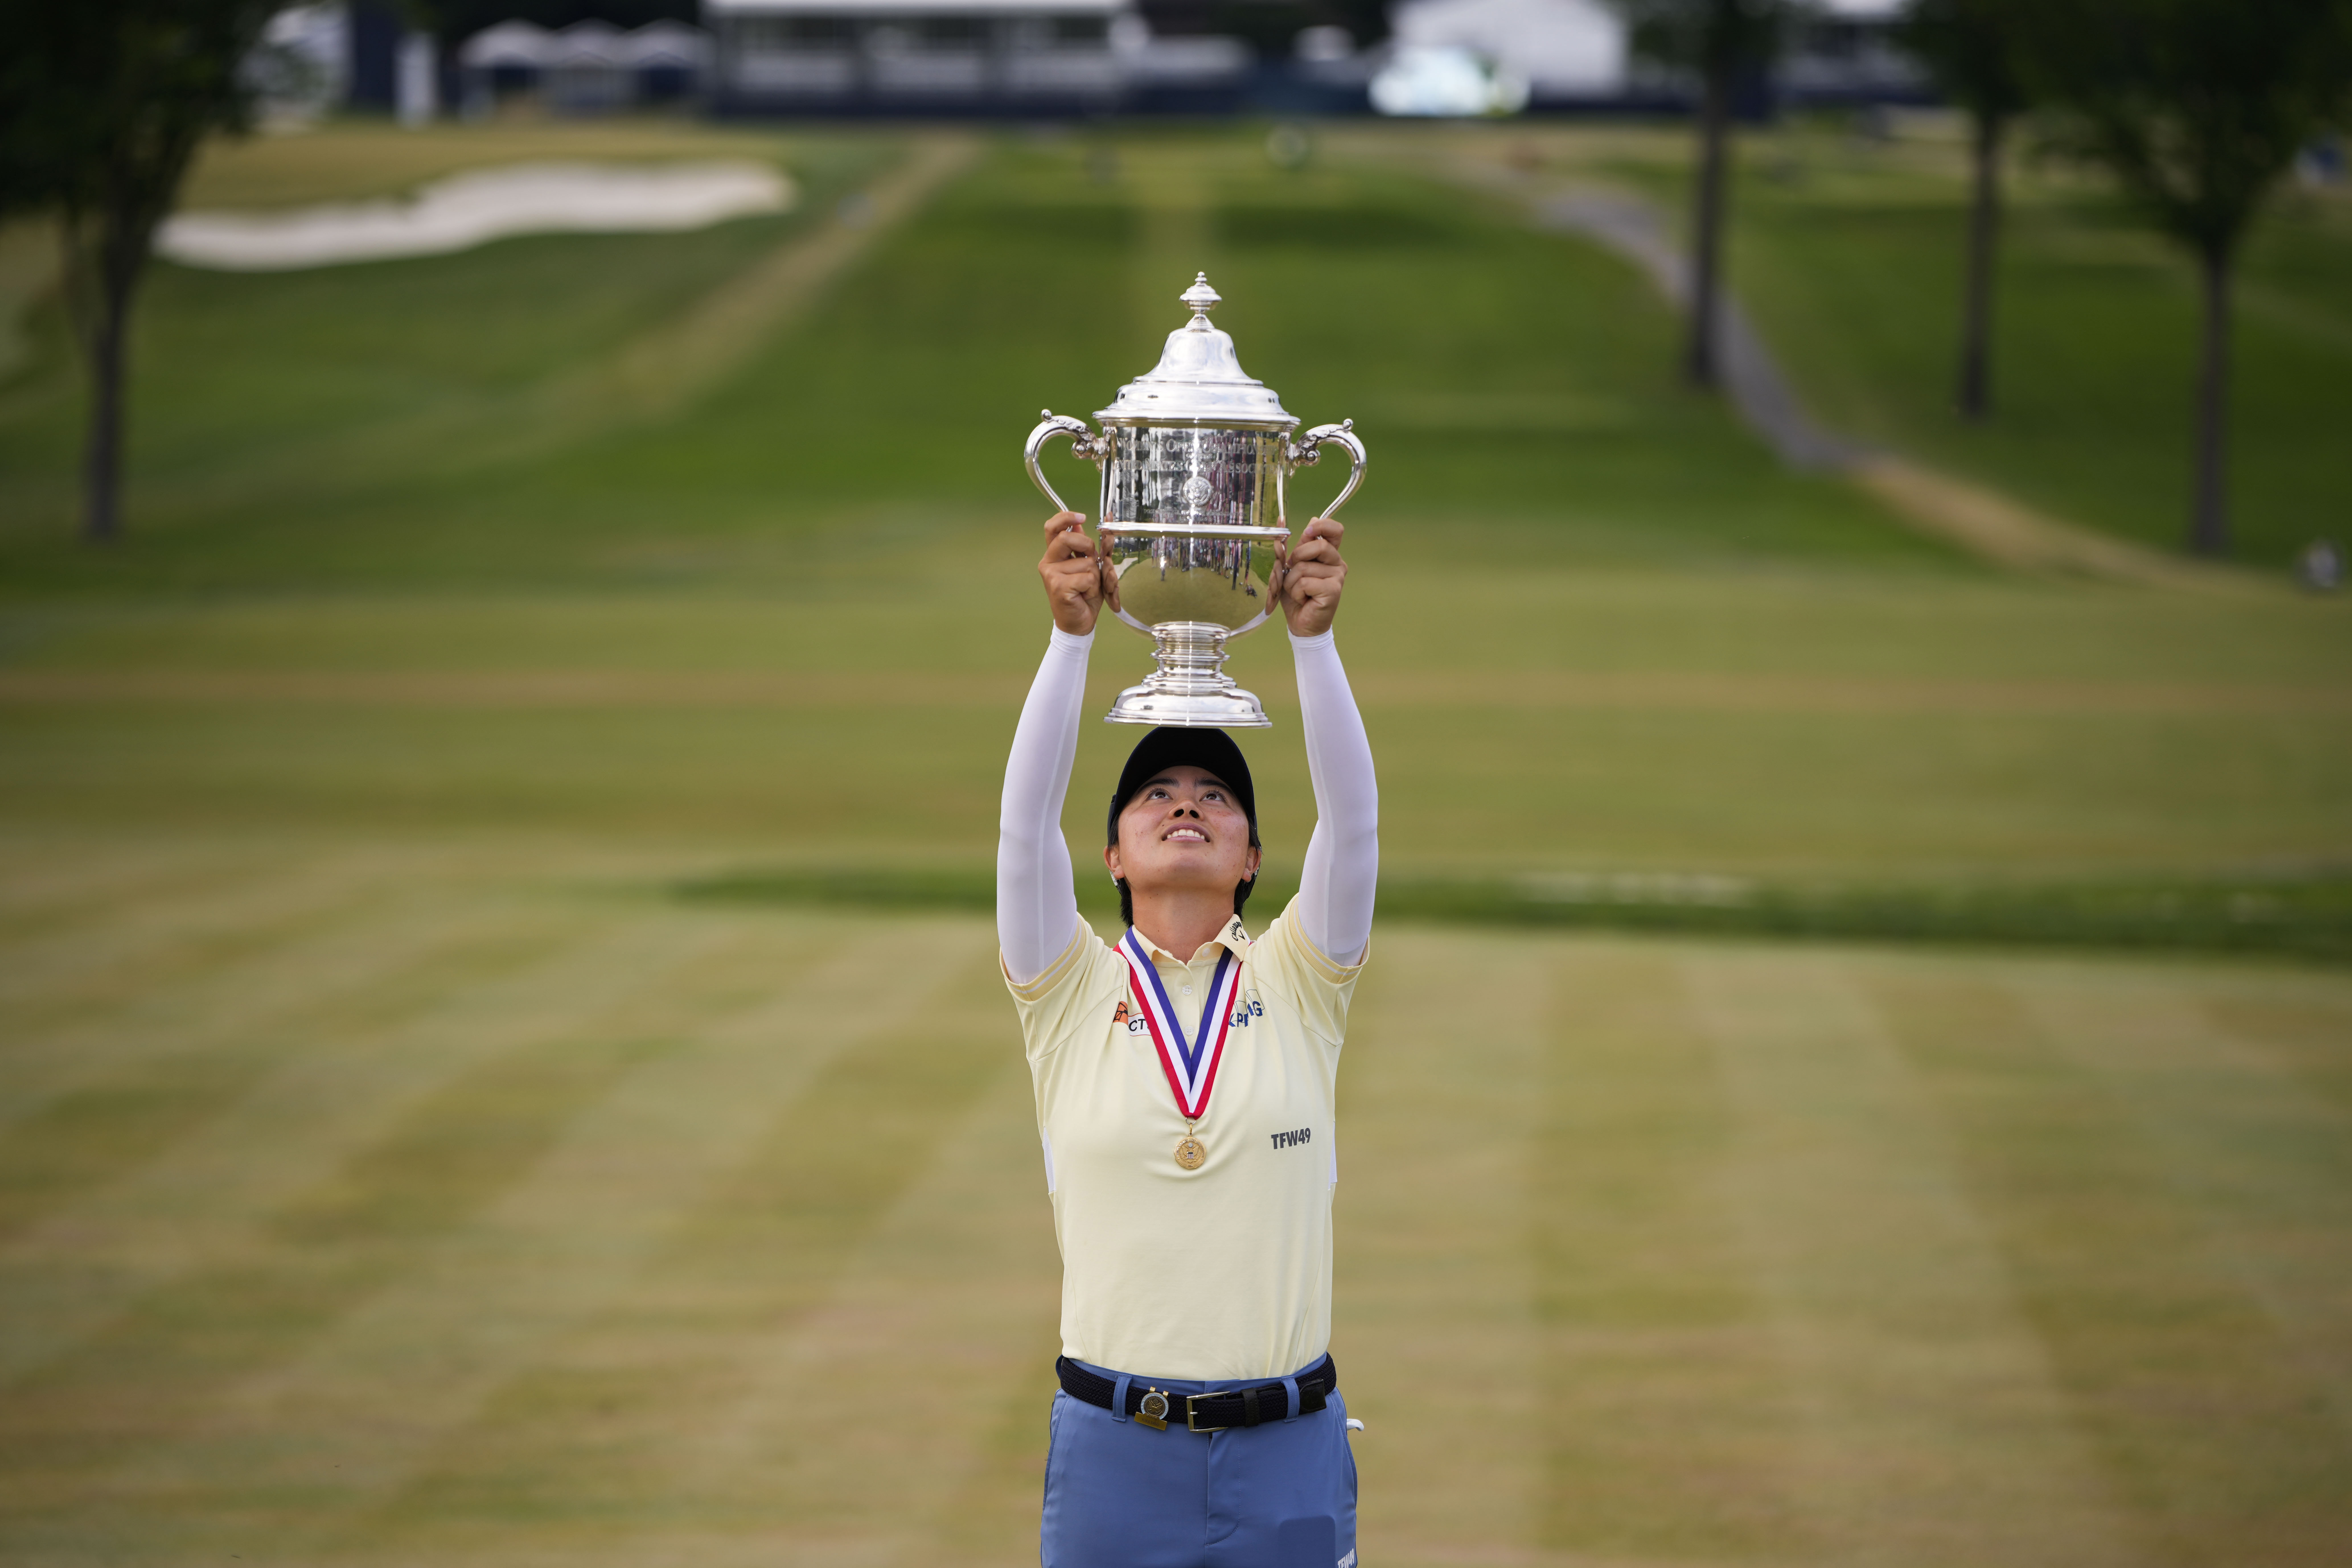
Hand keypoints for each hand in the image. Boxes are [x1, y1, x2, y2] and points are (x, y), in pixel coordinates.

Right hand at [1038, 511, 1113, 634]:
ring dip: (1095, 576)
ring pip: (1086, 562)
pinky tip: (1084, 595)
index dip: (1066, 518)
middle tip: (1091, 562)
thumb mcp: (1087, 567)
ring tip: (1087, 587)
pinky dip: (1093, 588)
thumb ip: (1083, 547)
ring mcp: (1051, 575)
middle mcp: (1048, 563)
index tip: (1082, 517)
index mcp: (1054, 555)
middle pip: (1068, 538)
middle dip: (1087, 547)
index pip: (1052, 528)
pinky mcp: (1058, 587)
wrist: (1078, 623)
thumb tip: (1079, 525)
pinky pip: (1087, 578)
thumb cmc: (1083, 595)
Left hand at [1273, 516, 1345, 636]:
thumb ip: (1296, 545)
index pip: (1335, 530)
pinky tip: (1303, 599)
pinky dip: (1296, 592)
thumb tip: (1311, 519)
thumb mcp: (1292, 567)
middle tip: (1294, 573)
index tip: (1308, 531)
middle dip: (1297, 558)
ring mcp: (1338, 577)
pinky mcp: (1333, 590)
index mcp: (1329, 555)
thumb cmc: (1297, 595)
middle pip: (1318, 545)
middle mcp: (1337, 564)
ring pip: (1304, 567)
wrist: (1301, 623)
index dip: (1322, 526)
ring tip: (1298, 592)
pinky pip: (1305, 582)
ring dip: (1291, 581)